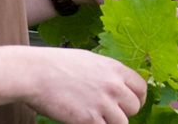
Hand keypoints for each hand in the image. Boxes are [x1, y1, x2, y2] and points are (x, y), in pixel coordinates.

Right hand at [22, 48, 146, 123]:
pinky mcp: (89, 119)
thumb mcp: (89, 61)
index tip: (129, 105)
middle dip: (123, 112)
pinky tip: (85, 122)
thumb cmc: (56, 65)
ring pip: (122, 123)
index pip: (141, 88)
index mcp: (115, 69)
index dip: (137, 99)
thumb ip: (106, 73)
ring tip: (97, 119)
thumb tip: (115, 84)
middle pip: (134, 107)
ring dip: (111, 123)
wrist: (36, 73)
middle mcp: (113, 85)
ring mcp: (102, 103)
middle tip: (110, 114)